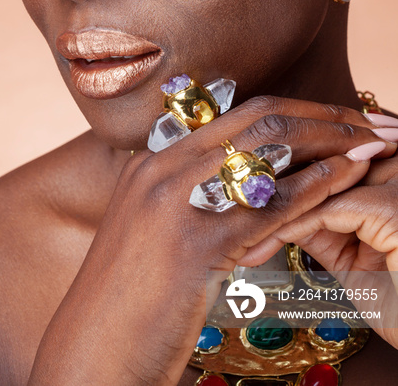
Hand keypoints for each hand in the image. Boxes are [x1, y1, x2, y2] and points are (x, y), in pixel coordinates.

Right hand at [28, 96, 396, 384]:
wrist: (92, 352)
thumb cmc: (129, 299)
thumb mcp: (153, 230)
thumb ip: (191, 196)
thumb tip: (251, 183)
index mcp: (152, 161)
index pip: (235, 115)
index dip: (292, 108)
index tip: (331, 115)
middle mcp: (162, 168)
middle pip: (257, 119)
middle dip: (320, 114)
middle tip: (363, 120)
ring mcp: (176, 201)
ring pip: (270, 149)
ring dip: (332, 141)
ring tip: (369, 143)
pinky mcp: (195, 244)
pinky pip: (273, 203)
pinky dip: (319, 184)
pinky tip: (347, 177)